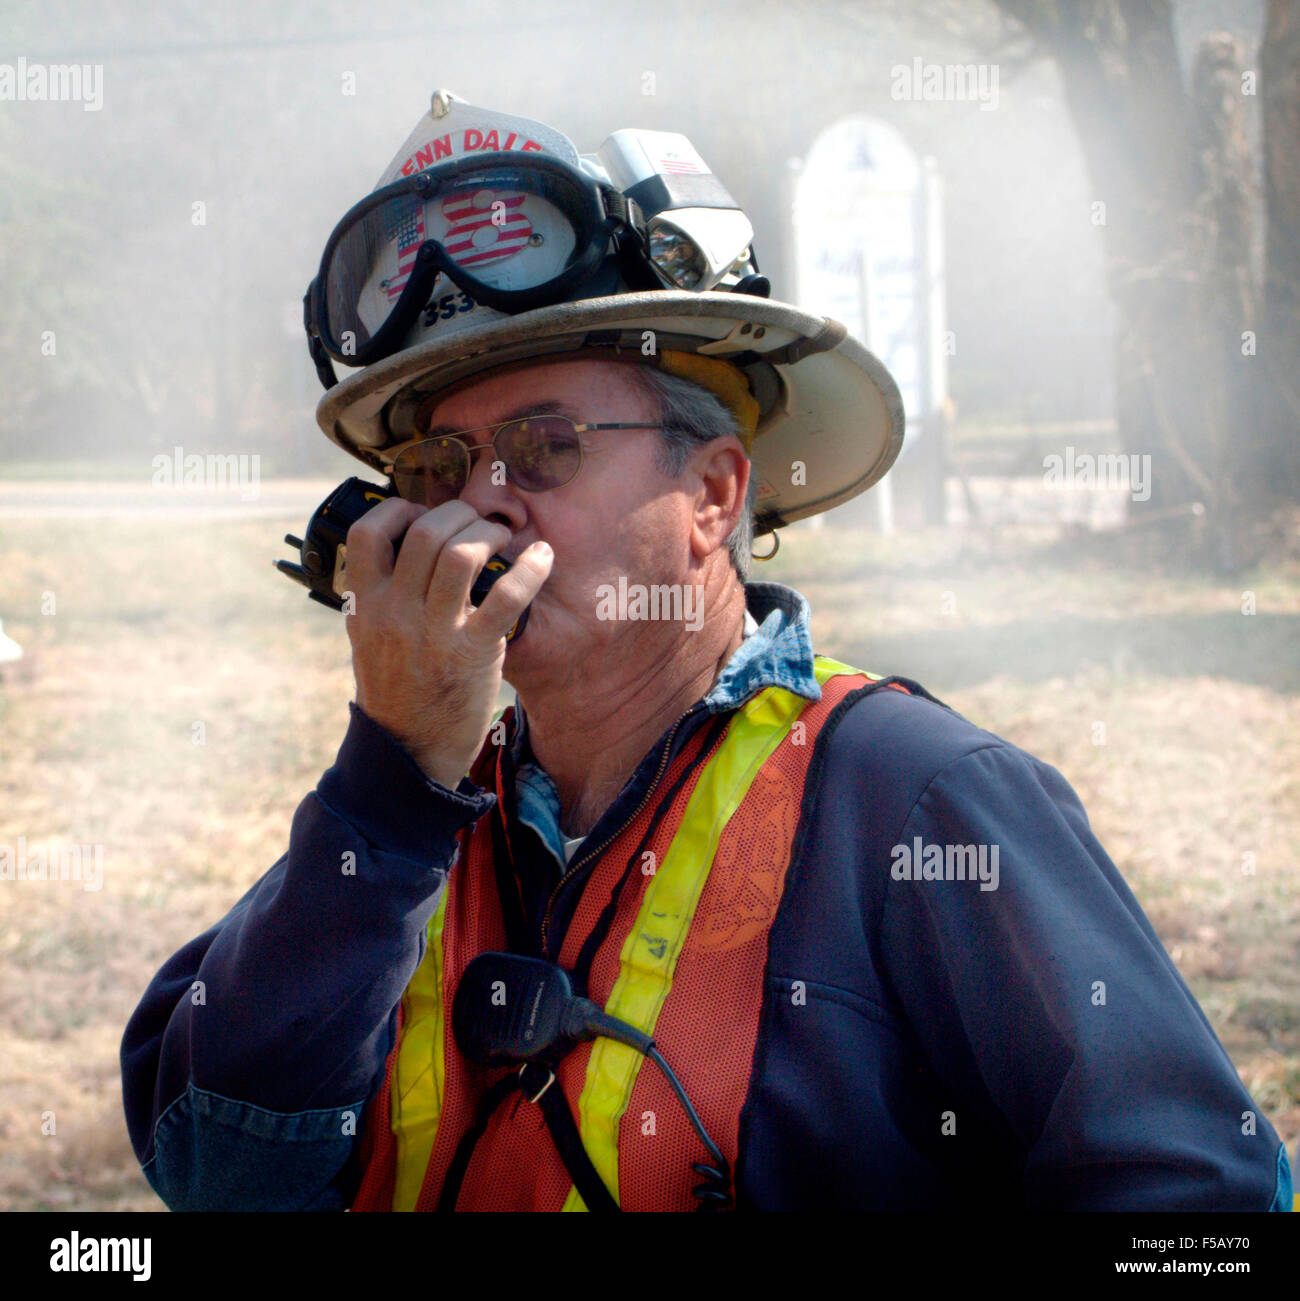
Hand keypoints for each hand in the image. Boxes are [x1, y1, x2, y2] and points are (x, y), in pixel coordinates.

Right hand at [342, 497, 551, 786]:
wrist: (411, 752)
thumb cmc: (397, 689)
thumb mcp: (370, 638)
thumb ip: (383, 593)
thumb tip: (407, 544)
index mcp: (365, 605)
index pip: (368, 532)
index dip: (399, 510)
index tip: (423, 514)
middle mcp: (395, 613)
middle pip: (424, 532)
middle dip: (458, 514)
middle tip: (475, 521)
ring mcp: (434, 632)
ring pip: (460, 555)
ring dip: (487, 533)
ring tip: (500, 536)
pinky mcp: (474, 652)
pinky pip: (506, 597)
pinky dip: (530, 569)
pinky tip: (542, 557)